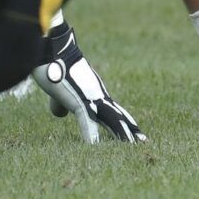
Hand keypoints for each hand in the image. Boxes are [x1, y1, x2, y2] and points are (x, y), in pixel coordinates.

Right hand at [33, 25, 145, 142]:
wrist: (54, 52)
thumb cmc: (56, 69)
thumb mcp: (60, 91)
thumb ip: (62, 103)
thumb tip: (60, 114)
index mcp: (96, 94)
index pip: (114, 111)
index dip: (124, 122)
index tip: (135, 133)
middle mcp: (98, 96)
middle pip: (118, 116)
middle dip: (130, 130)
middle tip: (144, 142)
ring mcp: (91, 98)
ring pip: (110, 119)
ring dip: (120, 134)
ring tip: (132, 146)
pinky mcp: (79, 101)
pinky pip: (87, 121)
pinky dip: (90, 135)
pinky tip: (94, 146)